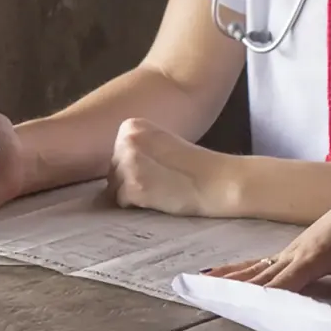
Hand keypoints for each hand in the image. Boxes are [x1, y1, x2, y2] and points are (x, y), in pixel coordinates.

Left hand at [108, 118, 235, 217]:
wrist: (217, 181)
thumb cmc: (193, 166)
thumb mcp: (160, 143)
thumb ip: (137, 148)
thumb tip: (113, 167)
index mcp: (131, 125)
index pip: (116, 153)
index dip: (135, 166)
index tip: (159, 166)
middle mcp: (127, 140)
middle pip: (112, 170)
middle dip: (131, 180)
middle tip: (161, 180)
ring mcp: (129, 163)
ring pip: (114, 188)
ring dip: (133, 193)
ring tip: (160, 189)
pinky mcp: (133, 187)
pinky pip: (121, 202)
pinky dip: (137, 205)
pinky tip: (158, 198)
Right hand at [205, 186, 330, 313]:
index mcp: (314, 258)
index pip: (289, 280)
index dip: (271, 292)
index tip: (253, 302)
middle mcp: (295, 254)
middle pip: (264, 274)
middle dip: (241, 287)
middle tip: (215, 298)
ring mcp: (288, 252)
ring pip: (255, 267)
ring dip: (230, 277)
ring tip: (203, 283)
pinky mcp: (286, 252)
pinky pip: (257, 263)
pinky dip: (235, 269)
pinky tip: (214, 274)